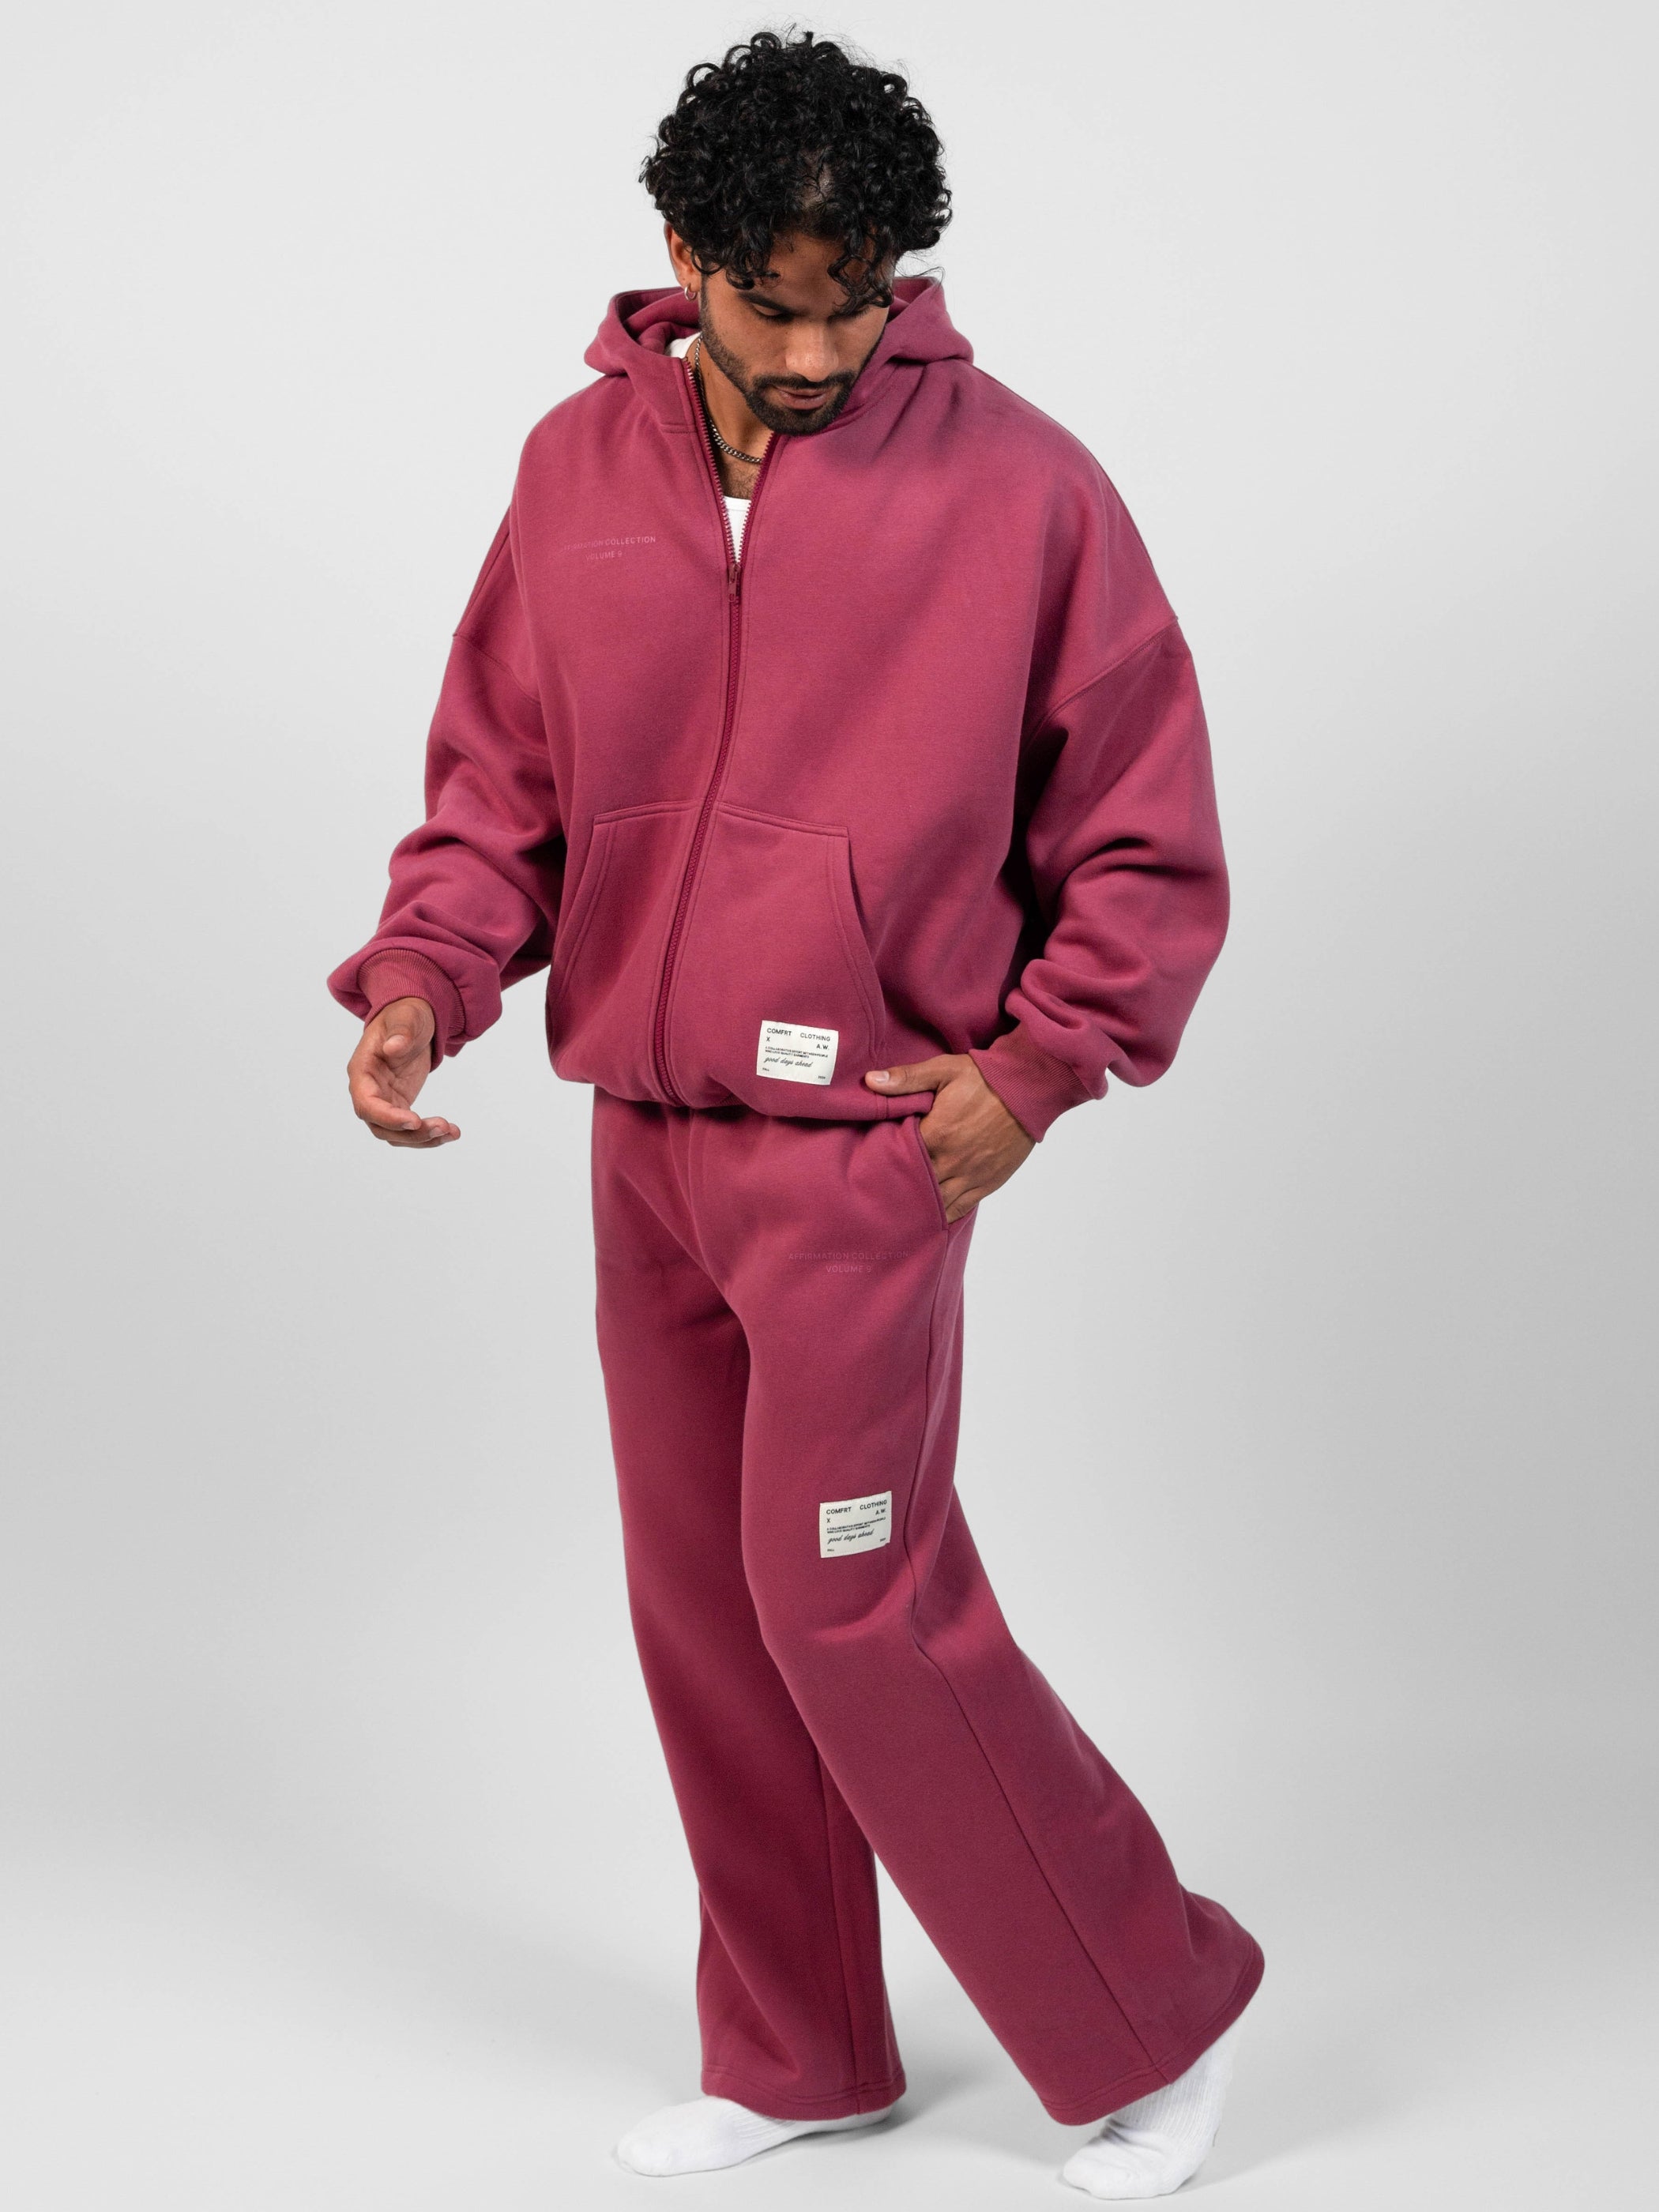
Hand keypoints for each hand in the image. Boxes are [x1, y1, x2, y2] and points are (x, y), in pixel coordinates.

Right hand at [346, 997, 460, 1147]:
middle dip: (411, 1133)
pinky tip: (452, 1132)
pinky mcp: (399, 1105)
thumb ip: (400, 1031)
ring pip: (396, 1134)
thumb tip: (394, 1047)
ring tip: (451, 1132)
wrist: (413, 1021)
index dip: (387, 1117)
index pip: (366, 1103)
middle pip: (380, 1126)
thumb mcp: (406, 1017)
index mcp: (362, 1070)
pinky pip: (410, 1129)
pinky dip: (430, 1134)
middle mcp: (368, 1090)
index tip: (414, 1121)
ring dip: (423, 1138)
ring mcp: (384, 1100)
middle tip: (441, 1127)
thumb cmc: (405, 1015)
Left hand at [864, 1053, 1032, 1220]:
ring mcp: (971, 1175)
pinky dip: (943, 1214)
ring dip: (919, 1204)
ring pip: (936, 1202)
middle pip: (915, 1185)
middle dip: (899, 1186)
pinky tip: (930, 1214)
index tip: (875, 1159)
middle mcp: (952, 1161)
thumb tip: (871, 1081)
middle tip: (881, 1188)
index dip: (886, 1160)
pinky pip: (960, 1208)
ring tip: (902, 1206)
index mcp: (937, 1134)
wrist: (1028, 1089)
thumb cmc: (985, 1078)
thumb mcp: (943, 1069)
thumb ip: (906, 1078)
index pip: (899, 1158)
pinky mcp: (987, 1183)